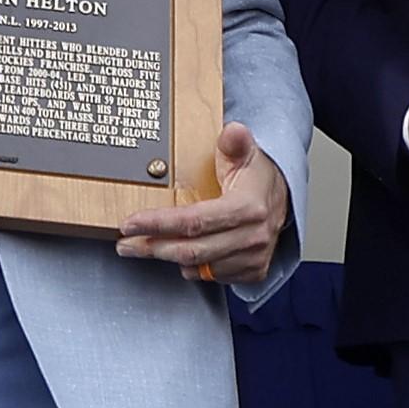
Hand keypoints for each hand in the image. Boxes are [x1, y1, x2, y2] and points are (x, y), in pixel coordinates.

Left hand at [118, 122, 289, 283]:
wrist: (284, 198)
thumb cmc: (258, 176)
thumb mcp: (245, 153)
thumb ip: (235, 142)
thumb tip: (233, 131)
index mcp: (248, 208)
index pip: (193, 221)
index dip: (157, 223)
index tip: (129, 223)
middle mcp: (253, 237)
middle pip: (190, 250)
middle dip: (151, 247)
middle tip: (124, 242)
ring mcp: (254, 258)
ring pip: (198, 266)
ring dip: (167, 257)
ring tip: (144, 245)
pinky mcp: (253, 272)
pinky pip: (211, 276)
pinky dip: (191, 267)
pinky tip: (178, 253)